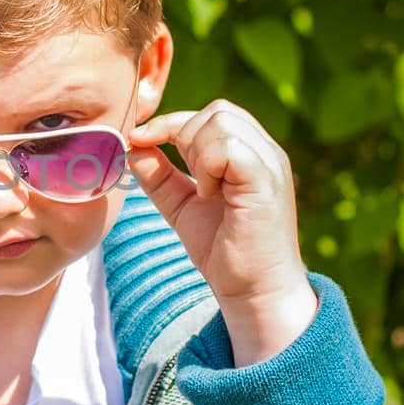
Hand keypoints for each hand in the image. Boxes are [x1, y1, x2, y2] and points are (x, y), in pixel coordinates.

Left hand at [127, 99, 317, 365]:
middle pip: (217, 111)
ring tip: (203, 190)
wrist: (253, 293)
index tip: (141, 141)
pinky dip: (209, 165)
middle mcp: (266, 152)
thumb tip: (134, 146)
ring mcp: (270, 165)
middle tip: (187, 178)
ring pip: (222, 121)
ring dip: (197, 152)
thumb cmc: (224, 252)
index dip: (171, 123)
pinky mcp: (266, 182)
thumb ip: (160, 176)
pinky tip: (209, 194)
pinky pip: (230, 147)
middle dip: (184, 135)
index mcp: (251, 154)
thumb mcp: (183, 207)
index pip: (212, 114)